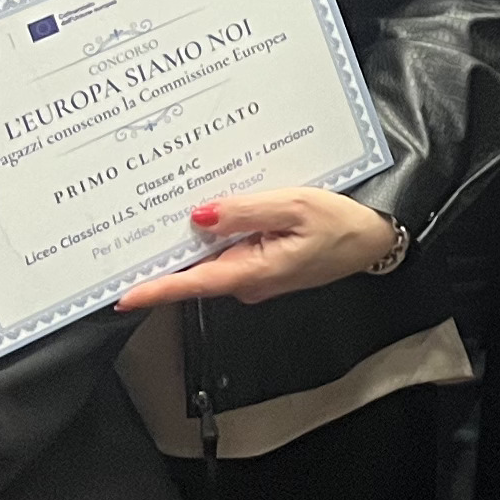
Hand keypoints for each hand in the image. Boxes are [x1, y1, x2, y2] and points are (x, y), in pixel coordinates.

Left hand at [114, 189, 400, 305]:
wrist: (376, 238)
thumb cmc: (342, 225)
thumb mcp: (294, 208)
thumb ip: (244, 212)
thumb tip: (200, 216)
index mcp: (252, 272)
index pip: (192, 285)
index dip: (155, 290)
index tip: (123, 296)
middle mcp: (248, 280)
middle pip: (196, 267)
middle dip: (167, 249)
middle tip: (136, 223)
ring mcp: (255, 274)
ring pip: (213, 255)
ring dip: (193, 236)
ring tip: (170, 203)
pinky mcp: (263, 263)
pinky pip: (231, 248)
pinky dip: (219, 231)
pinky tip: (216, 209)